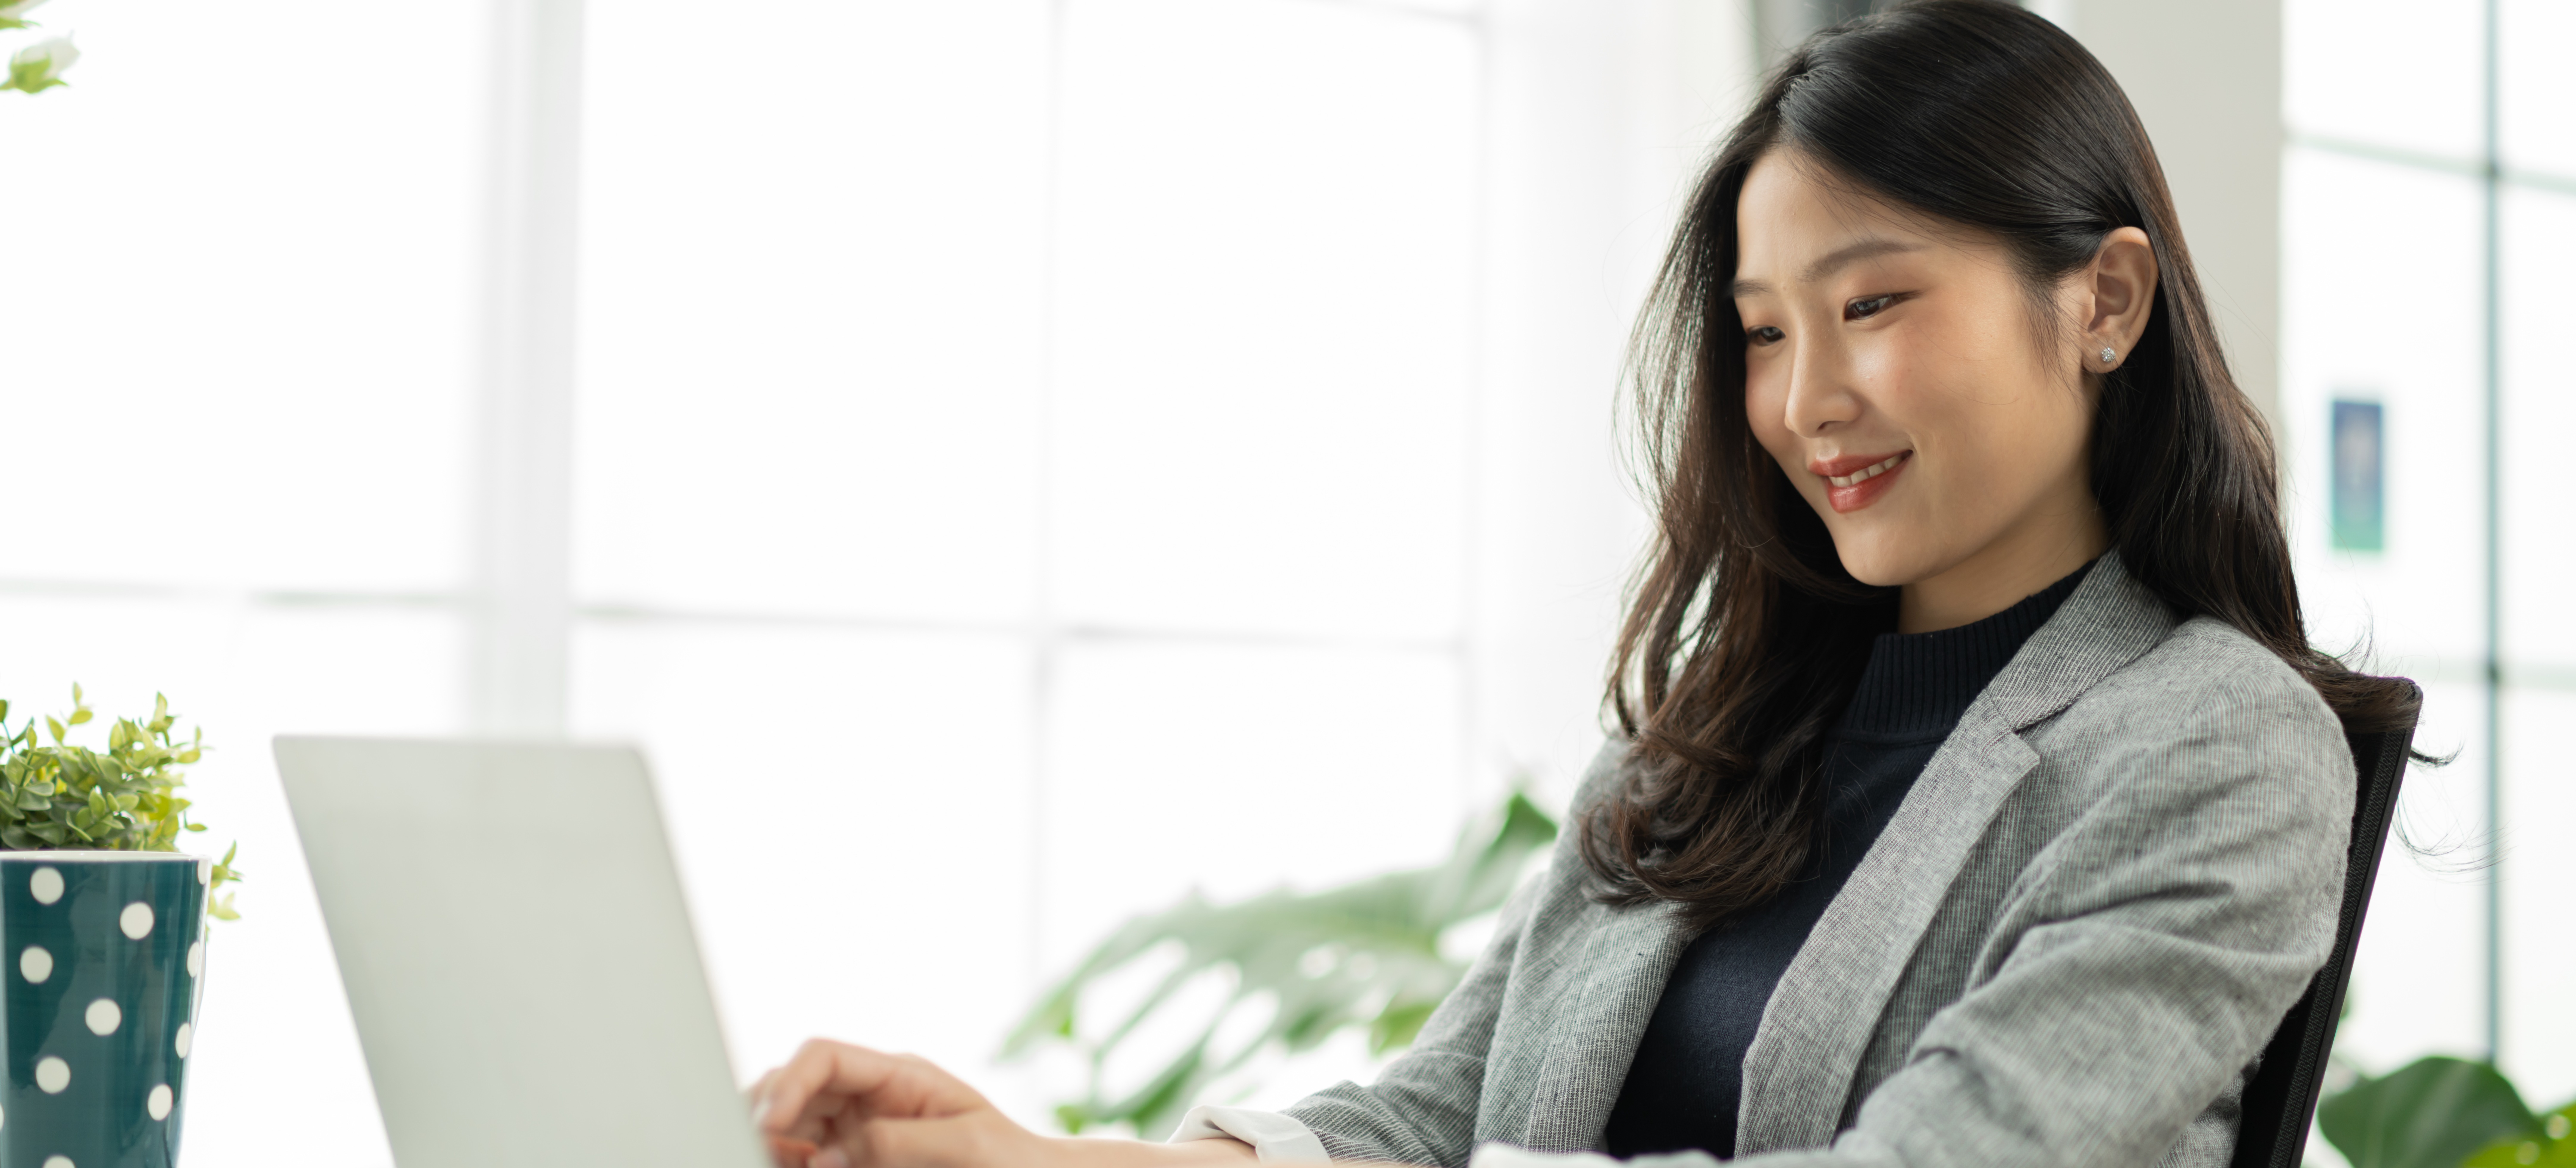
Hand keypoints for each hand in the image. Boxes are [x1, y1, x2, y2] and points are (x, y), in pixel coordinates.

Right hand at [747, 1038, 1255, 1167]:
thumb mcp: (964, 1142)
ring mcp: (858, 1122)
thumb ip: (896, 1142)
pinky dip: (791, 1155)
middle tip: (757, 1146)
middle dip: (768, 1108)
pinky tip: (797, 1166)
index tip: (770, 1120)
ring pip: (791, 1115)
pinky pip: (806, 1148)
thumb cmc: (1009, 1155)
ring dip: (774, 1136)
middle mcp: (871, 1092)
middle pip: (796, 1082)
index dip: (789, 1081)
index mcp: (898, 1074)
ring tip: (780, 1160)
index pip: (824, 1055)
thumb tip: (829, 1154)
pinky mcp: (853, 1152)